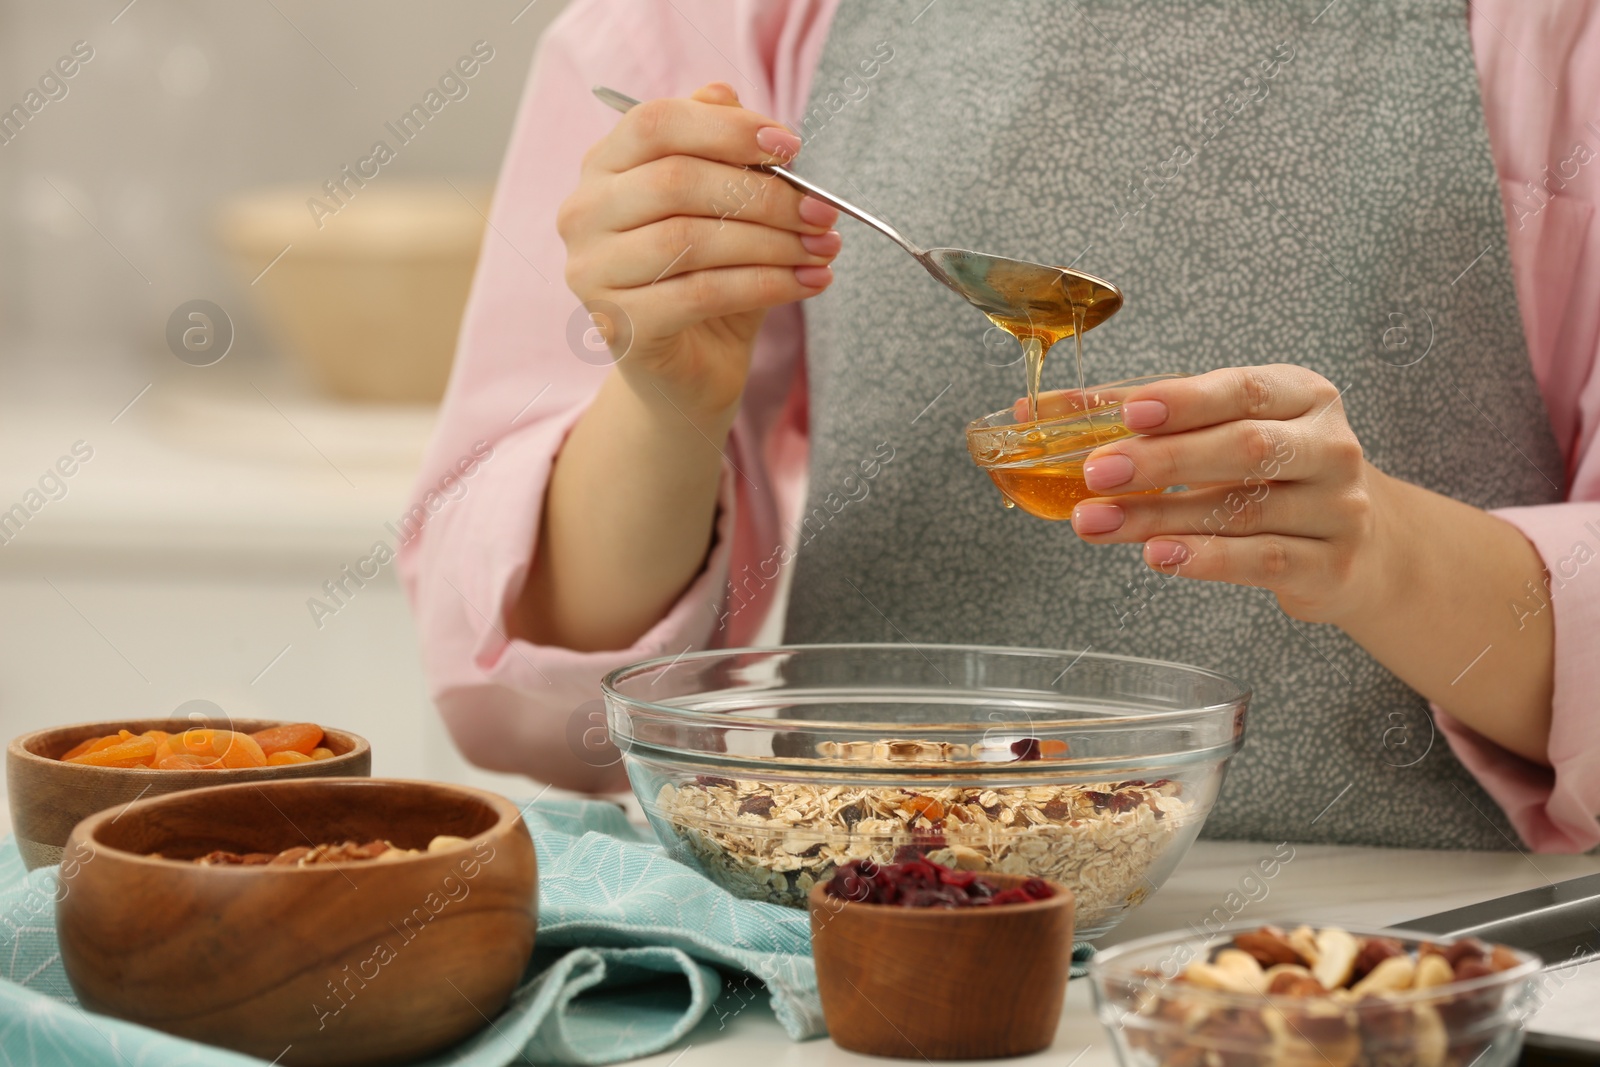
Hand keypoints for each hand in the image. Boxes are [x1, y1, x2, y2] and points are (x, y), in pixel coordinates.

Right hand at [558, 82, 839, 429]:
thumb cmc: (707, 275)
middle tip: (823, 212)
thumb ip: (721, 150)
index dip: (727, 128)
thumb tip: (730, 95)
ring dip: (772, 242)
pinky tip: (808, 283)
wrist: (690, 368)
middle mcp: (584, 214)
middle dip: (764, 194)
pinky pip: (701, 293)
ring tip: (823, 249)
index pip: (655, 123)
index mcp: (603, 166)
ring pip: (690, 240)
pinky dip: (766, 285)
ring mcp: (592, 273)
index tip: (792, 146)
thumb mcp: (722, 205)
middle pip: (676, 181)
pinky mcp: (622, 326)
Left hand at [1067, 364, 1394, 623]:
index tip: (1127, 412)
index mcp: (1302, 396)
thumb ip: (1145, 422)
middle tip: (1096, 471)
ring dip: (1159, 517)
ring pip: (1240, 510)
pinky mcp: (1329, 565)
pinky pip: (1260, 560)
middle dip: (1163, 460)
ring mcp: (1336, 508)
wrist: (1361, 544)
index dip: (1183, 400)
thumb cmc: (1274, 476)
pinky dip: (1205, 558)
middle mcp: (1328, 447)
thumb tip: (1042, 414)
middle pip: (1244, 447)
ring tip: (1097, 522)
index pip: (1241, 390)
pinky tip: (1158, 556)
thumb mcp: (1225, 432)